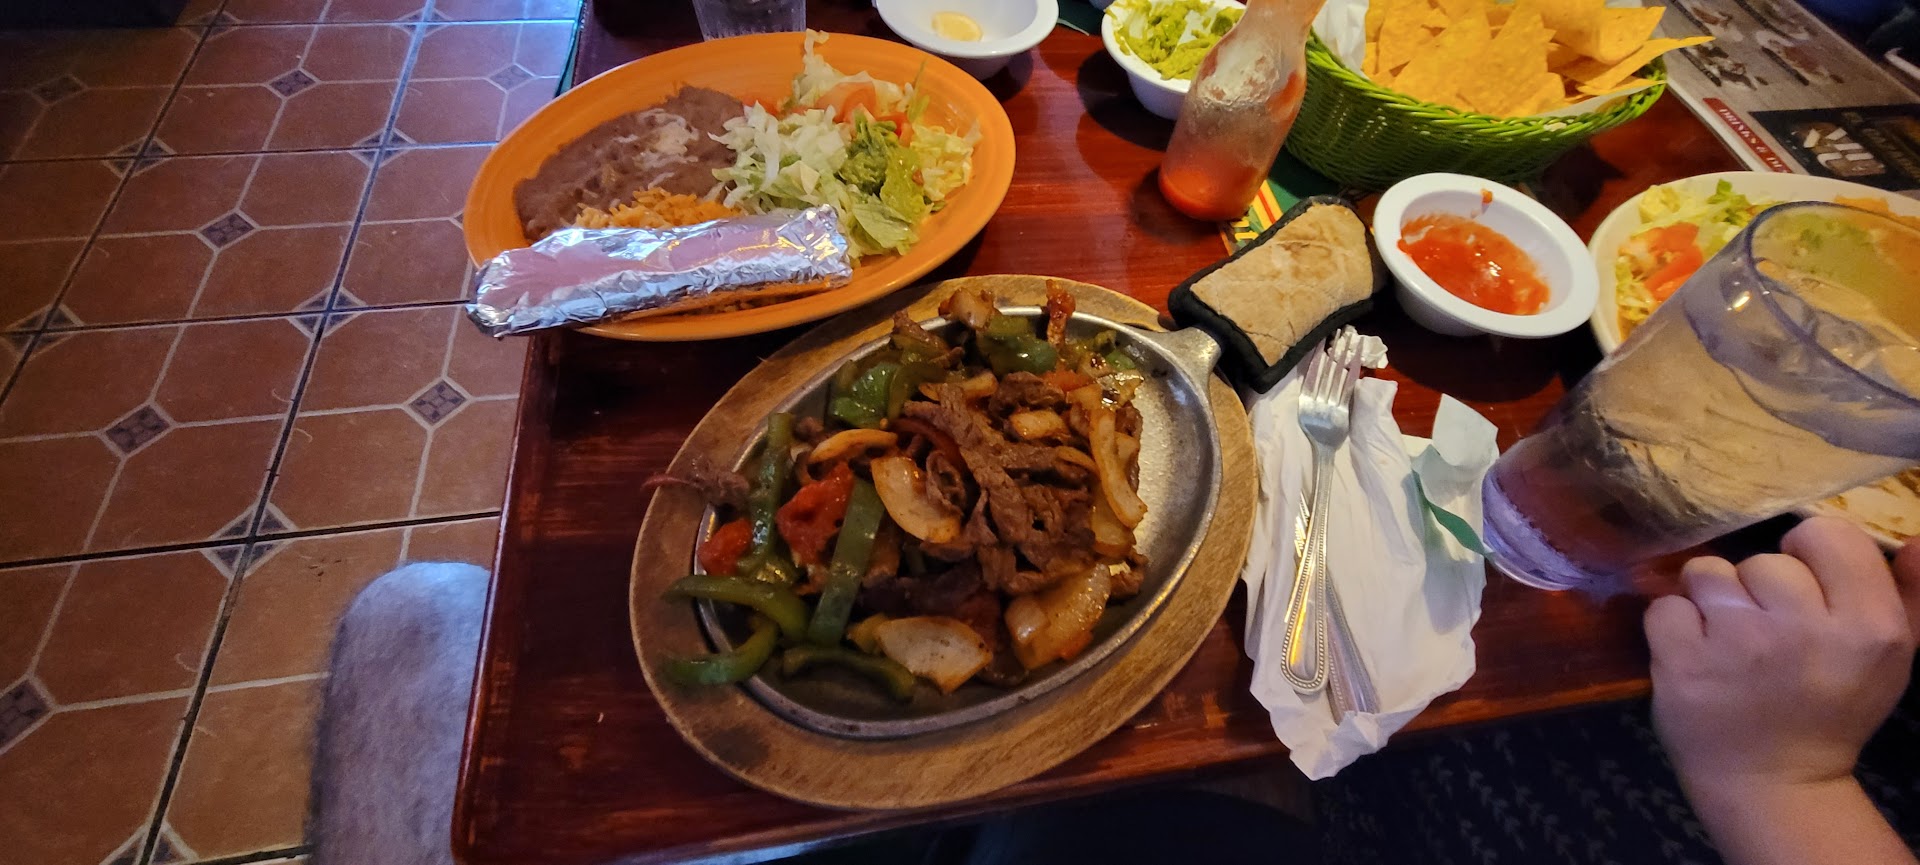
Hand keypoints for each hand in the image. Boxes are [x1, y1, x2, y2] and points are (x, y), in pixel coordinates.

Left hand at [1645, 518, 1919, 793]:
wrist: (1773, 782)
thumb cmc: (1831, 711)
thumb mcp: (1889, 659)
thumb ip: (1908, 593)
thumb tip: (1911, 539)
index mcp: (1870, 626)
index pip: (1828, 533)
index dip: (1806, 554)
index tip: (1802, 588)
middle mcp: (1805, 630)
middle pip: (1762, 560)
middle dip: (1757, 589)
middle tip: (1765, 633)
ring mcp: (1739, 645)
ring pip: (1707, 572)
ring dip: (1711, 602)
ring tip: (1728, 642)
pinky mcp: (1683, 662)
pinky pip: (1665, 607)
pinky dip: (1674, 628)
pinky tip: (1697, 657)